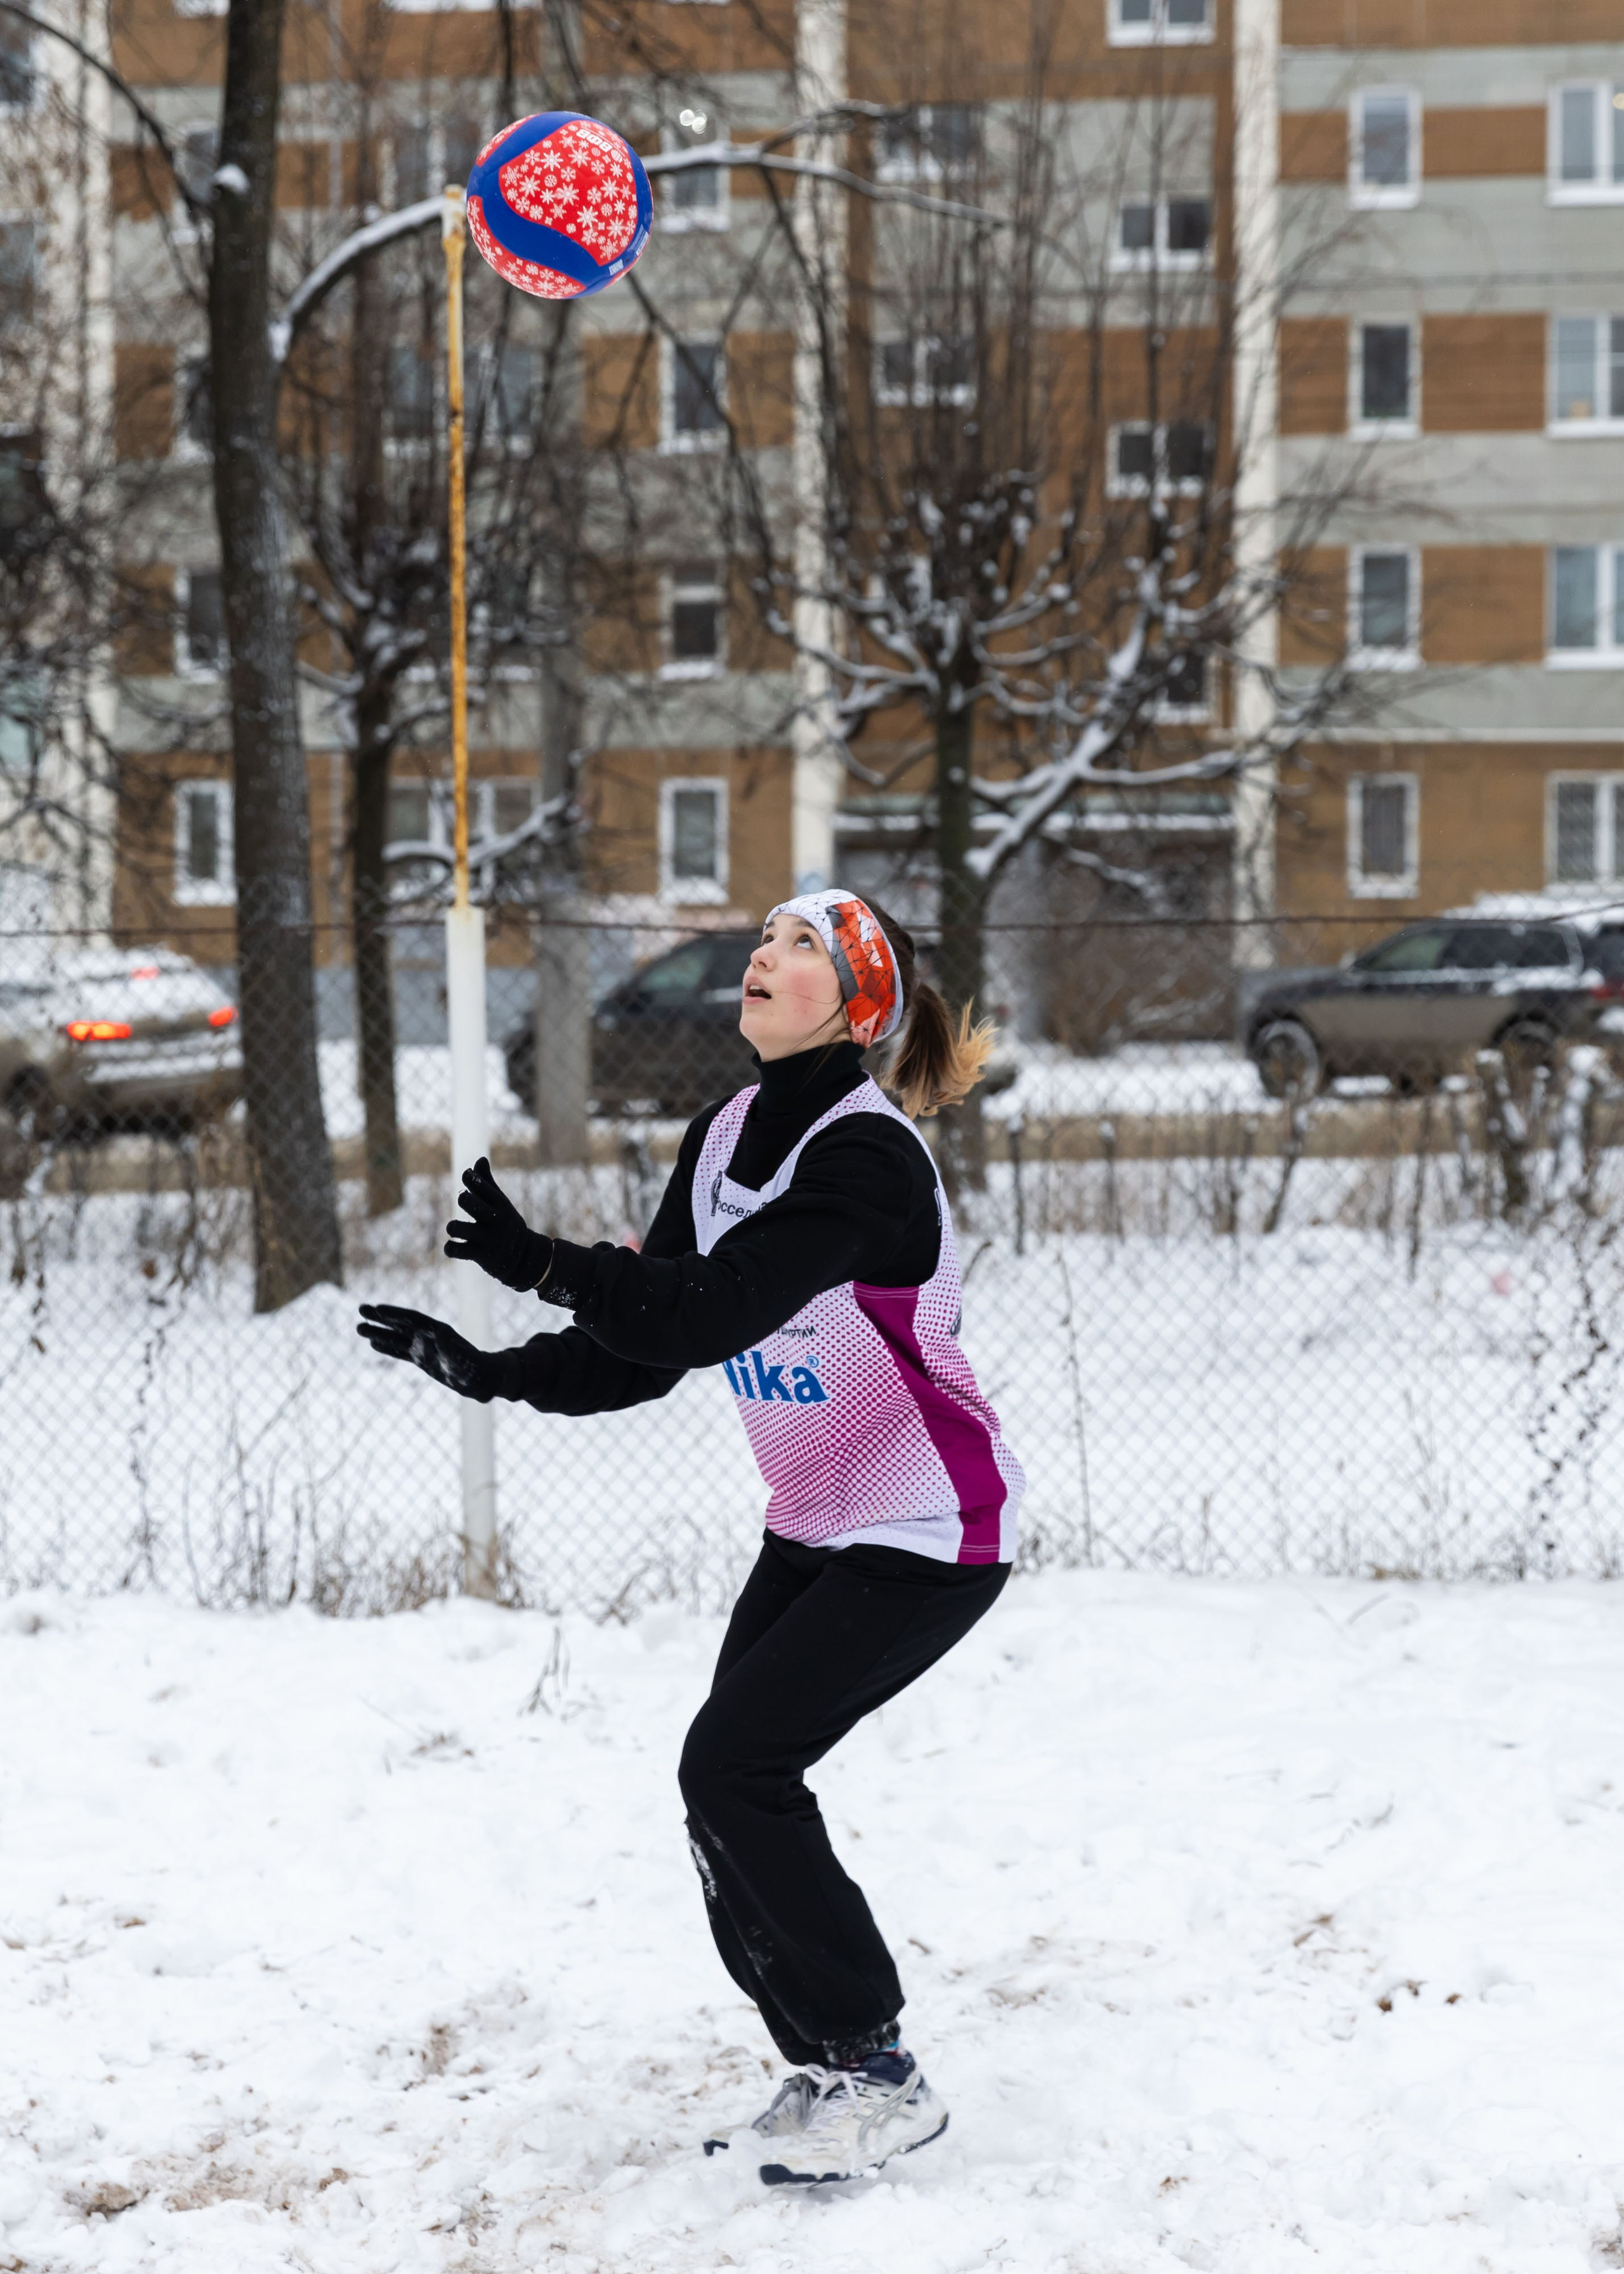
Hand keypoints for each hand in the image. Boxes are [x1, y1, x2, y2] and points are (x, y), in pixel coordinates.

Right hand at [357, 1304, 497, 1400]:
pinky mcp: (421, 1359)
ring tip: (359, 1327)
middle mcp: (428, 1335)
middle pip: (400, 1323)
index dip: (395, 1314)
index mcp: (438, 1330)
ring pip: (396, 1337)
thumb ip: (451, 1347)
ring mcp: (423, 1347)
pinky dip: (387, 1347)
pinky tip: (373, 1343)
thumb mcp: (463, 1359)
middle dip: (381, 1317)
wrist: (480, 1380)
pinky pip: (400, 1351)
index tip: (377, 1309)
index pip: (412, 1319)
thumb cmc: (474, 1369)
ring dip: (379, 1332)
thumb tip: (439, 1332)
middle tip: (360, 1309)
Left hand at [444, 1157, 552, 1291]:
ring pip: (457, 1228)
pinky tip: (454, 1246)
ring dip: (453, 1227)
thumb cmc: (505, 1223)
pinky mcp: (480, 1255)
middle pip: (466, 1201)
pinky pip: (455, 1250)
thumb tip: (480, 1158)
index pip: (480, 1184)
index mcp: (500, 1203)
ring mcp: (487, 1239)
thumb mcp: (500, 1202)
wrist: (523, 1257)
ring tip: (455, 1229)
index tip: (467, 1177)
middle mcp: (495, 1219)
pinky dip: (450, 1248)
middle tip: (465, 1203)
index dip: (469, 1177)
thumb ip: (487, 1181)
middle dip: (463, 1199)